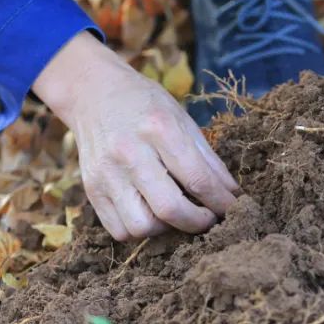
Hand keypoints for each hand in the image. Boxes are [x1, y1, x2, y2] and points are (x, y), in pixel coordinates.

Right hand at [32, 32, 238, 240]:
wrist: (92, 92)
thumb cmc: (144, 105)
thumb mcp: (181, 118)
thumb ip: (207, 159)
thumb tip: (231, 194)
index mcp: (158, 128)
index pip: (198, 179)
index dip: (221, 202)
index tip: (233, 209)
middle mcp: (129, 152)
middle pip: (170, 209)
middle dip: (198, 222)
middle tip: (208, 218)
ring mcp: (105, 174)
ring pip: (142, 227)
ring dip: (166, 228)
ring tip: (174, 213)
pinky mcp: (91, 189)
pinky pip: (119, 230)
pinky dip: (140, 230)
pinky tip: (150, 213)